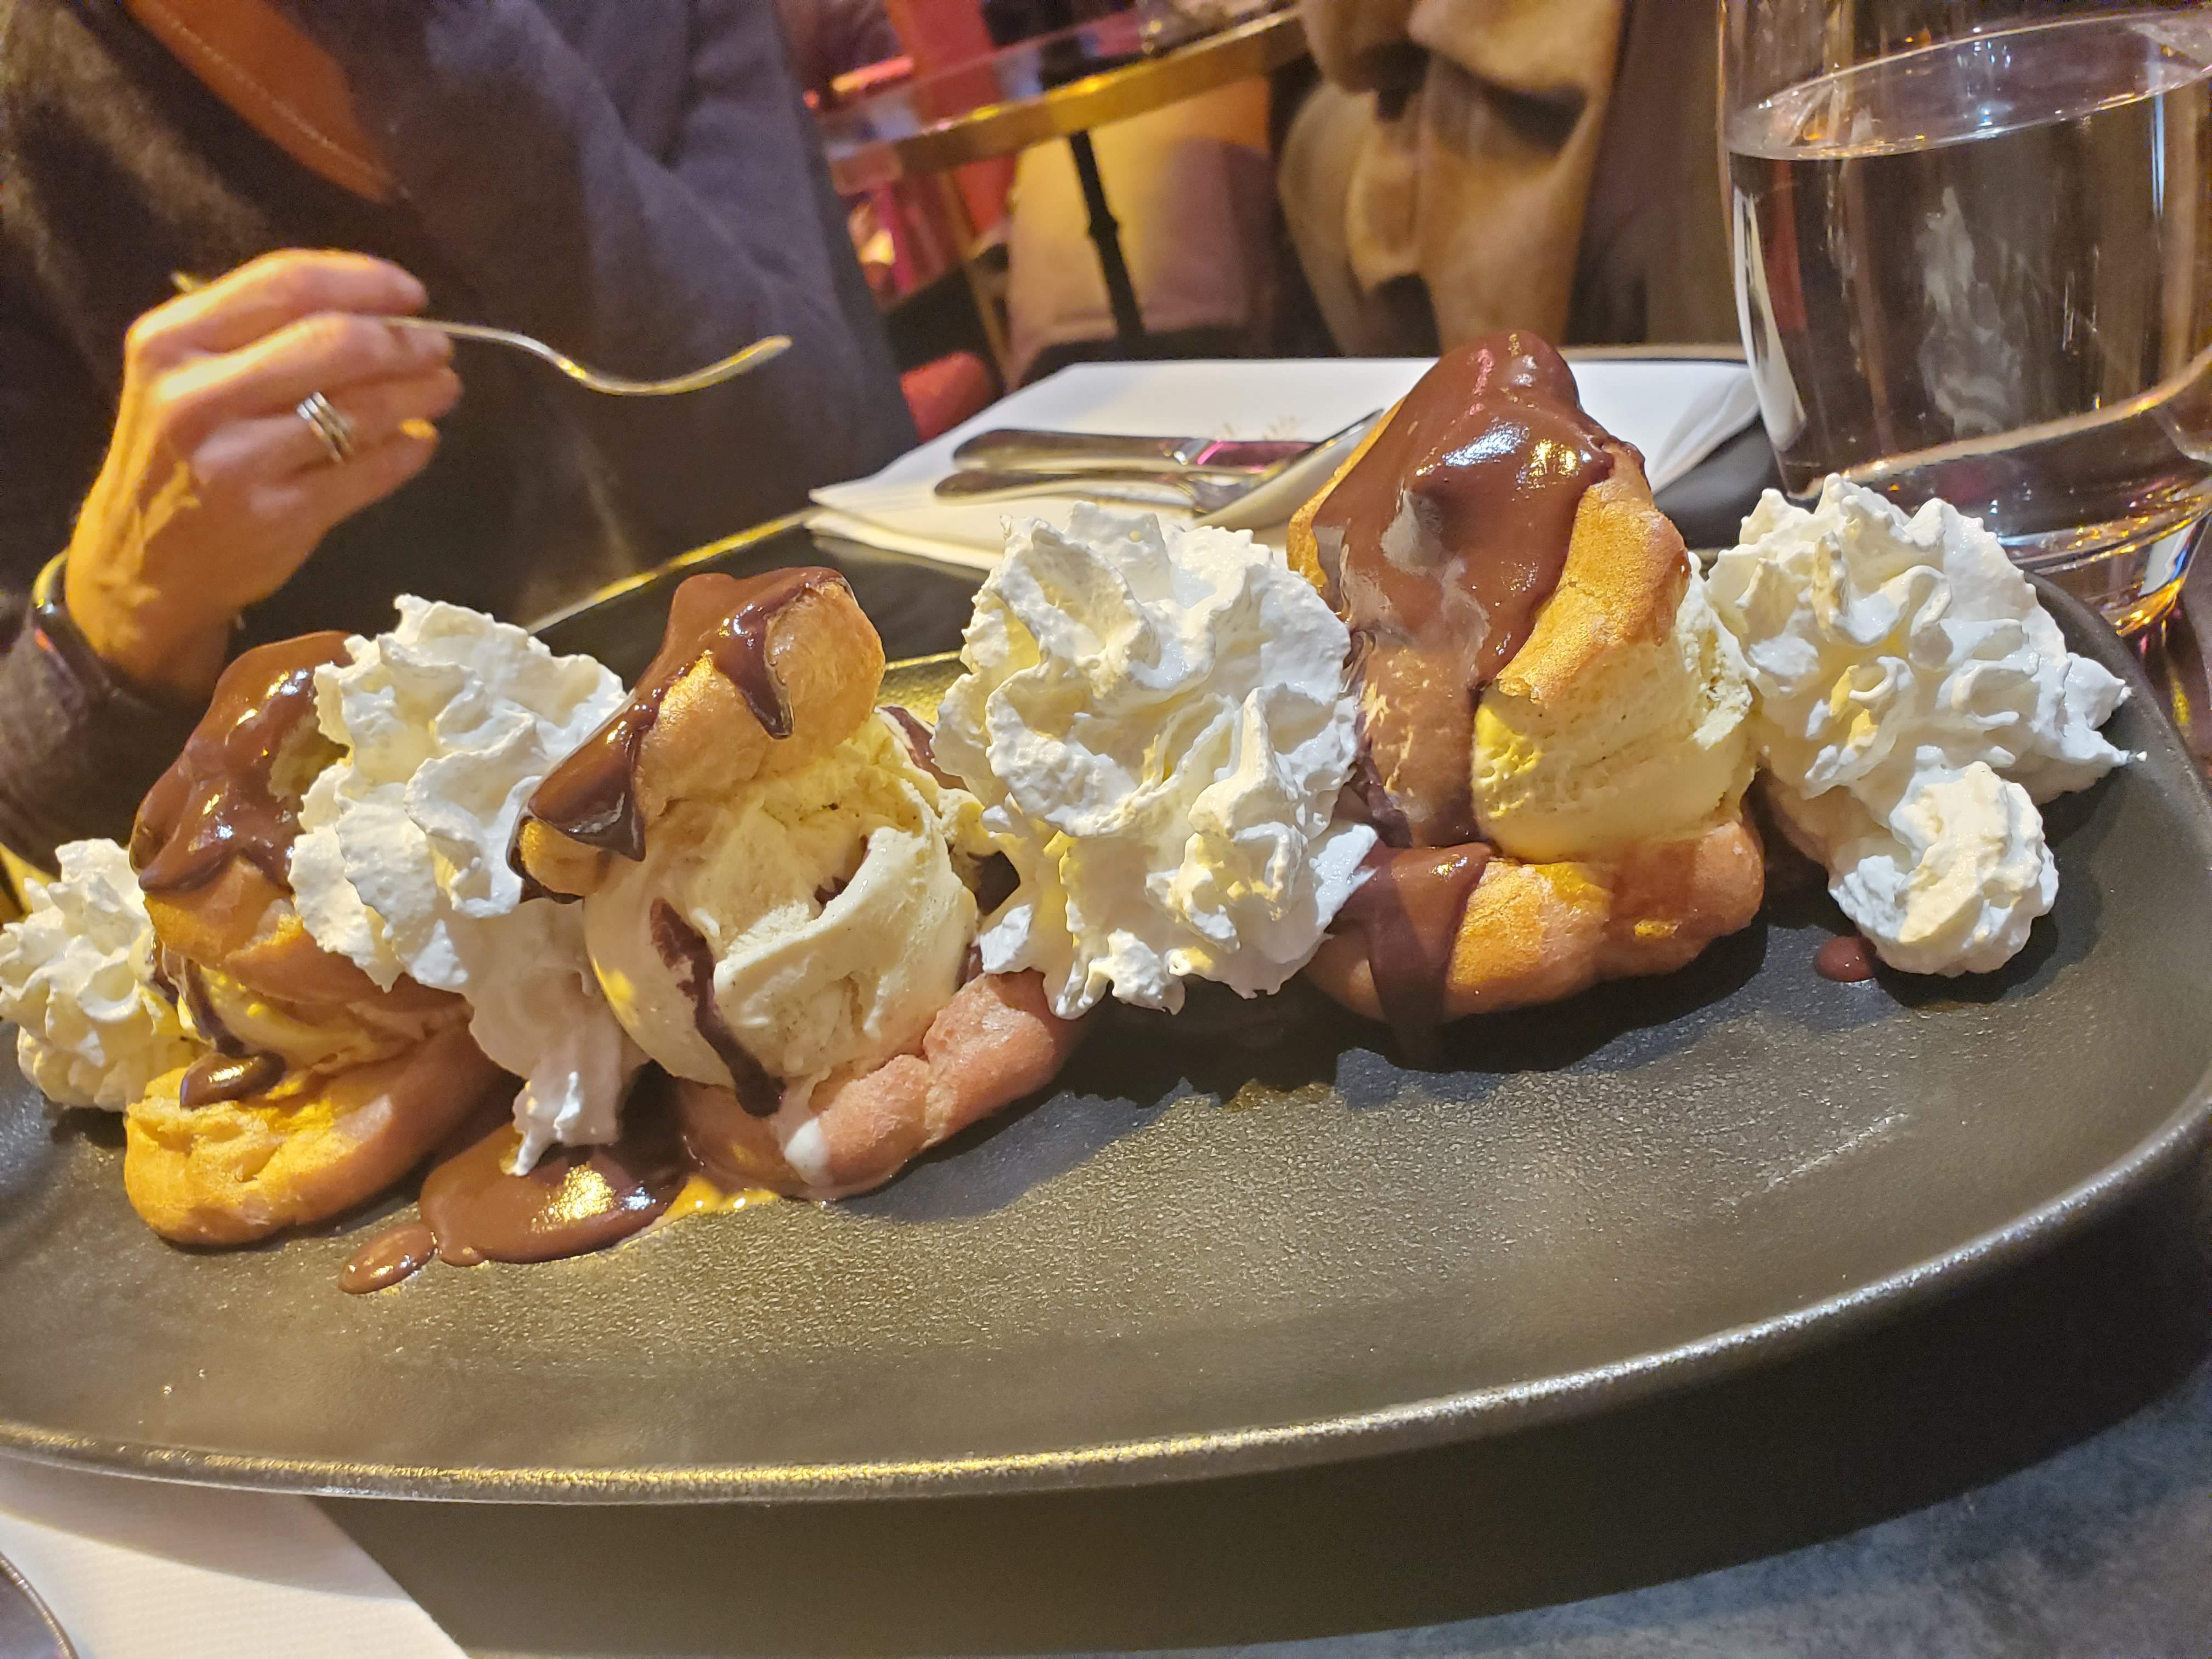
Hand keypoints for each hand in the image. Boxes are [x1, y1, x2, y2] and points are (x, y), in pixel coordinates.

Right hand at [63, 250, 460, 695]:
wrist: (142, 564)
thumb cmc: (179, 455)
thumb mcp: (187, 377)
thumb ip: (260, 333)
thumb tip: (376, 307)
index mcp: (172, 341)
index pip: (286, 284)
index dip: (364, 282)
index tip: (411, 293)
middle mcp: (198, 396)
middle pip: (334, 343)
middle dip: (402, 341)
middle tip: (438, 347)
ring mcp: (239, 460)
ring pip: (359, 409)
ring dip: (419, 393)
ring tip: (444, 387)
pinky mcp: (279, 516)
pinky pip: (369, 471)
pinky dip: (409, 450)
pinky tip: (422, 440)